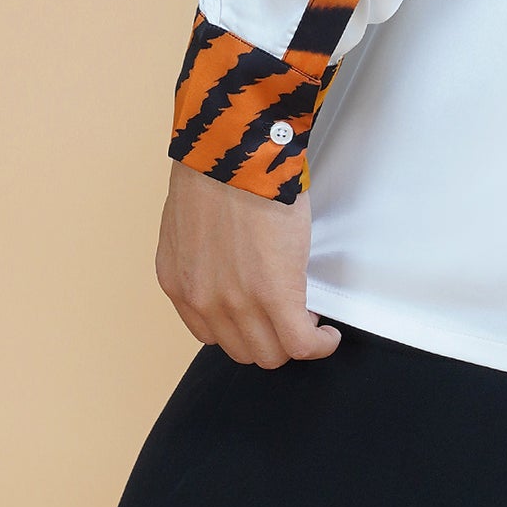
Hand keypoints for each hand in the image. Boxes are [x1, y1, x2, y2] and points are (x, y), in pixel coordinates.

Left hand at [154, 161, 342, 365]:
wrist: (234, 153)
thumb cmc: (217, 170)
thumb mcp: (191, 224)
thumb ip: (204, 256)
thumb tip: (231, 263)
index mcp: (179, 283)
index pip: (211, 335)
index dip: (243, 328)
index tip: (261, 314)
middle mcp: (203, 301)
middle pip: (243, 350)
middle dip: (269, 338)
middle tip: (290, 316)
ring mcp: (238, 303)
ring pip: (272, 353)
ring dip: (294, 342)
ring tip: (310, 321)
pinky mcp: (276, 296)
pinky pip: (301, 344)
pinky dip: (318, 345)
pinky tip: (326, 333)